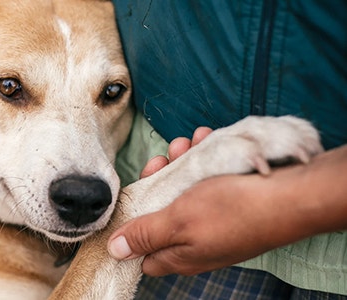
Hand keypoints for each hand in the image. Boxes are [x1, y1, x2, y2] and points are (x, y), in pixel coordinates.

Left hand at [108, 129, 346, 276]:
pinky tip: (206, 141)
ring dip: (180, 164)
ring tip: (185, 143)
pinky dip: (203, 161)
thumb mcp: (178, 221)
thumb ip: (145, 234)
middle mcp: (195, 241)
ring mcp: (213, 222)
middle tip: (160, 160)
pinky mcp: (229, 203)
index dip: (131, 228)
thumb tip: (116, 250)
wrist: (290, 196)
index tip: (130, 199)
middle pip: (161, 213)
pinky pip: (207, 182)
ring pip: (184, 192)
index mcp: (179, 254)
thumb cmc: (232, 211)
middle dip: (156, 182)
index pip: (143, 252)